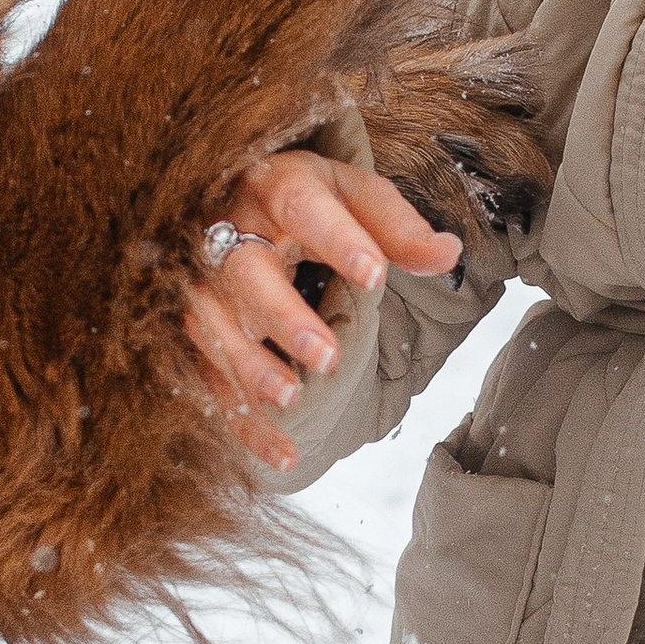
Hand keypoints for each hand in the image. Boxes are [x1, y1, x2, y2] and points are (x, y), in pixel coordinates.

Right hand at [183, 148, 460, 474]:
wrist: (233, 199)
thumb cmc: (308, 200)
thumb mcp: (355, 196)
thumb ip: (398, 228)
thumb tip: (449, 253)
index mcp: (275, 188)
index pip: (303, 207)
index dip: (338, 240)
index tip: (375, 274)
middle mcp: (230, 233)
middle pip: (246, 274)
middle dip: (282, 317)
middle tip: (327, 356)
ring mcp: (203, 284)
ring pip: (214, 330)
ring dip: (250, 370)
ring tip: (291, 401)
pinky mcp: (196, 333)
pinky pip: (211, 380)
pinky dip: (243, 422)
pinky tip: (283, 455)